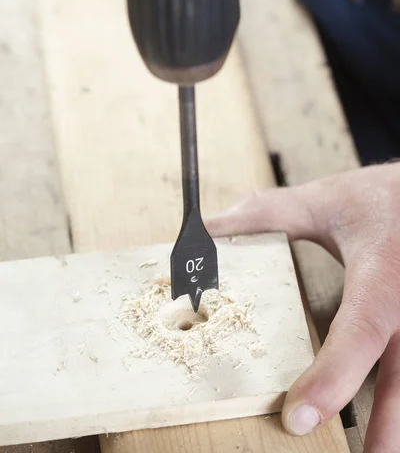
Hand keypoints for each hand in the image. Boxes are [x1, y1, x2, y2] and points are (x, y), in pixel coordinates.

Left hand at [207, 163, 399, 452]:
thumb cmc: (378, 198)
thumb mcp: (323, 201)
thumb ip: (267, 214)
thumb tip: (209, 229)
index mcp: (382, 271)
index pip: (361, 329)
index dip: (333, 374)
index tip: (298, 416)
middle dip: (386, 428)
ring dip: (396, 422)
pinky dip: (398, 394)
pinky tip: (386, 417)